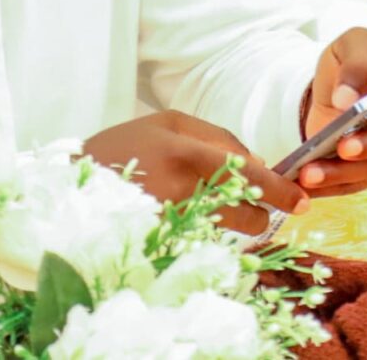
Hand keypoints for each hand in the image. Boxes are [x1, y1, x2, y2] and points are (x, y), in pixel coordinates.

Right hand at [84, 110, 302, 235]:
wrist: (66, 190)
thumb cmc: (120, 150)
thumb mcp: (165, 124)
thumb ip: (216, 138)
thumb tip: (258, 161)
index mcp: (184, 151)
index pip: (246, 172)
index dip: (278, 189)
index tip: (301, 201)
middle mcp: (179, 187)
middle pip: (243, 210)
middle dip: (260, 213)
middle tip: (262, 211)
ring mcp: (168, 219)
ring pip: (226, 229)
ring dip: (236, 225)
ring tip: (224, 212)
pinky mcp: (158, 243)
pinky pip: (201, 241)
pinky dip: (207, 234)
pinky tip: (193, 221)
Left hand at [298, 28, 366, 194]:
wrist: (333, 85)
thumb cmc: (355, 58)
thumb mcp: (355, 43)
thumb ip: (357, 62)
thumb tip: (347, 99)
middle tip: (346, 146)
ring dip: (344, 174)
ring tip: (311, 172)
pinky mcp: (366, 169)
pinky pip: (351, 184)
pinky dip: (327, 186)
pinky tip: (303, 182)